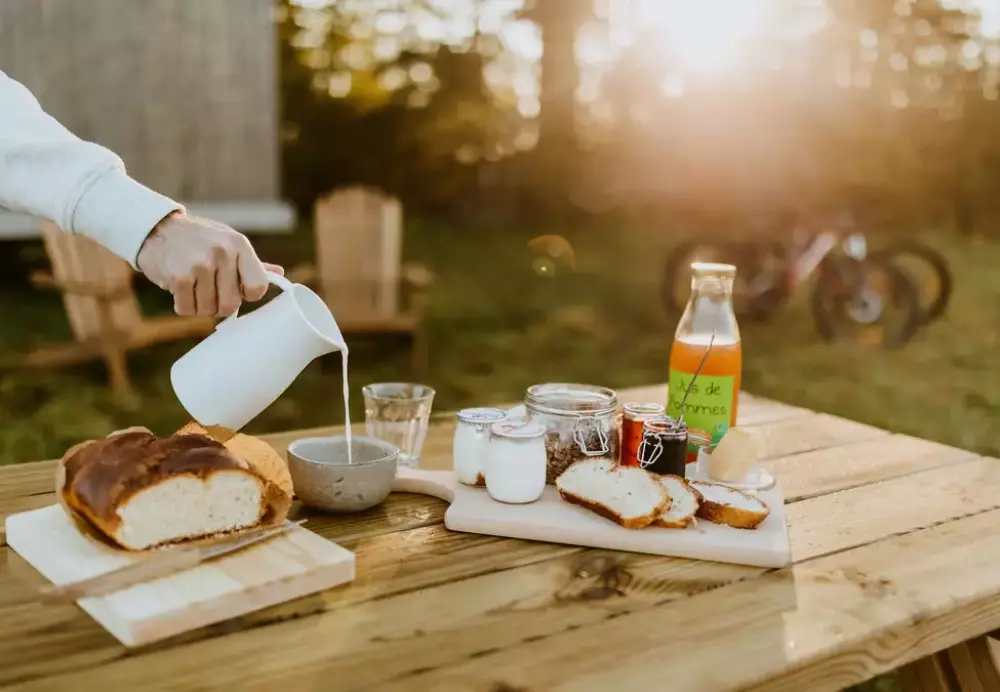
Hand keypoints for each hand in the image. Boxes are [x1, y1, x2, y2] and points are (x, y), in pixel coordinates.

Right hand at [136, 211, 283, 316]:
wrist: (157, 228)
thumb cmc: (199, 239)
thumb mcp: (228, 242)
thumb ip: (252, 263)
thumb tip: (279, 274)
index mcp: (239, 245)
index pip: (258, 287)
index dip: (247, 294)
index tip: (236, 288)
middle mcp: (222, 253)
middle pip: (231, 304)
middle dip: (219, 304)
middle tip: (209, 289)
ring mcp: (200, 265)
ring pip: (208, 309)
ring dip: (199, 305)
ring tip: (193, 285)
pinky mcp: (178, 277)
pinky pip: (187, 309)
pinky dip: (183, 305)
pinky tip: (180, 288)